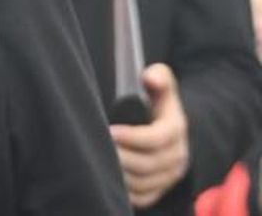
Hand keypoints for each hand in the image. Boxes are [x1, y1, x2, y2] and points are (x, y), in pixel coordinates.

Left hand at [109, 63, 189, 208]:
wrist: (173, 133)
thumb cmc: (159, 105)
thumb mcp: (163, 87)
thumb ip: (159, 77)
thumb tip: (150, 77)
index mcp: (175, 130)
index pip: (157, 138)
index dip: (133, 137)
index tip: (111, 131)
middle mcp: (176, 157)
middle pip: (147, 164)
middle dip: (120, 156)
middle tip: (98, 146)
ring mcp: (168, 176)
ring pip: (143, 183)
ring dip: (120, 174)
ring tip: (99, 160)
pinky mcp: (159, 190)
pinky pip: (142, 198)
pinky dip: (125, 191)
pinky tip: (108, 177)